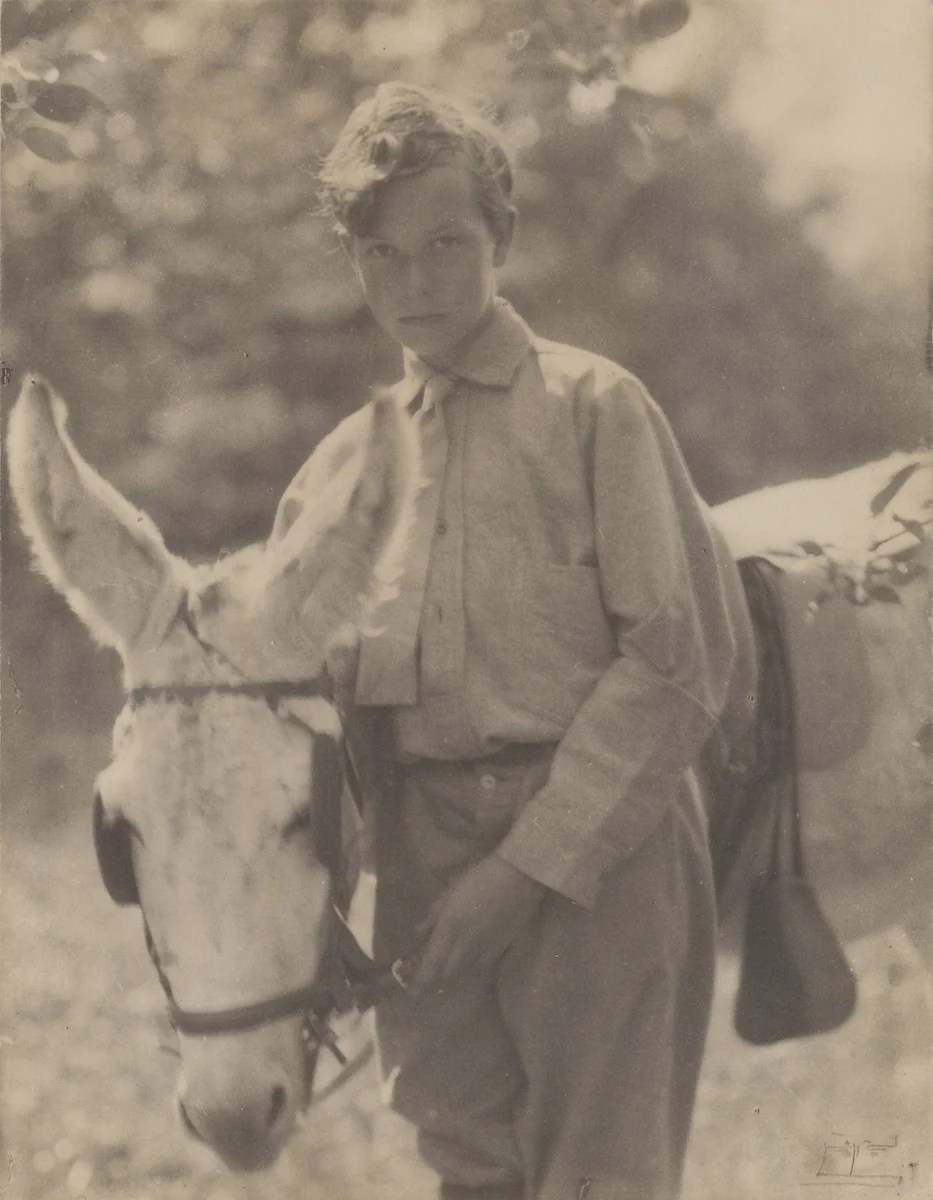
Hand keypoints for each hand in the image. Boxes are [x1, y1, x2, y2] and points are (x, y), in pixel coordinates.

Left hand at [408, 854, 546, 992]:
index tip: (411, 992)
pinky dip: (473, 965)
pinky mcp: (502, 948)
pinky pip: (482, 965)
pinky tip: (472, 958)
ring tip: (449, 966)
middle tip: (429, 975)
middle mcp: (465, 945)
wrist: (518, 878)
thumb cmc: (480, 877)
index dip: (420, 982)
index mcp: (449, 928)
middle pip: (447, 973)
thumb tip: (419, 933)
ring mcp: (485, 949)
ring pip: (465, 970)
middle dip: (436, 977)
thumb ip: (433, 914)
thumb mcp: (450, 891)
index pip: (431, 964)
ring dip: (454, 972)